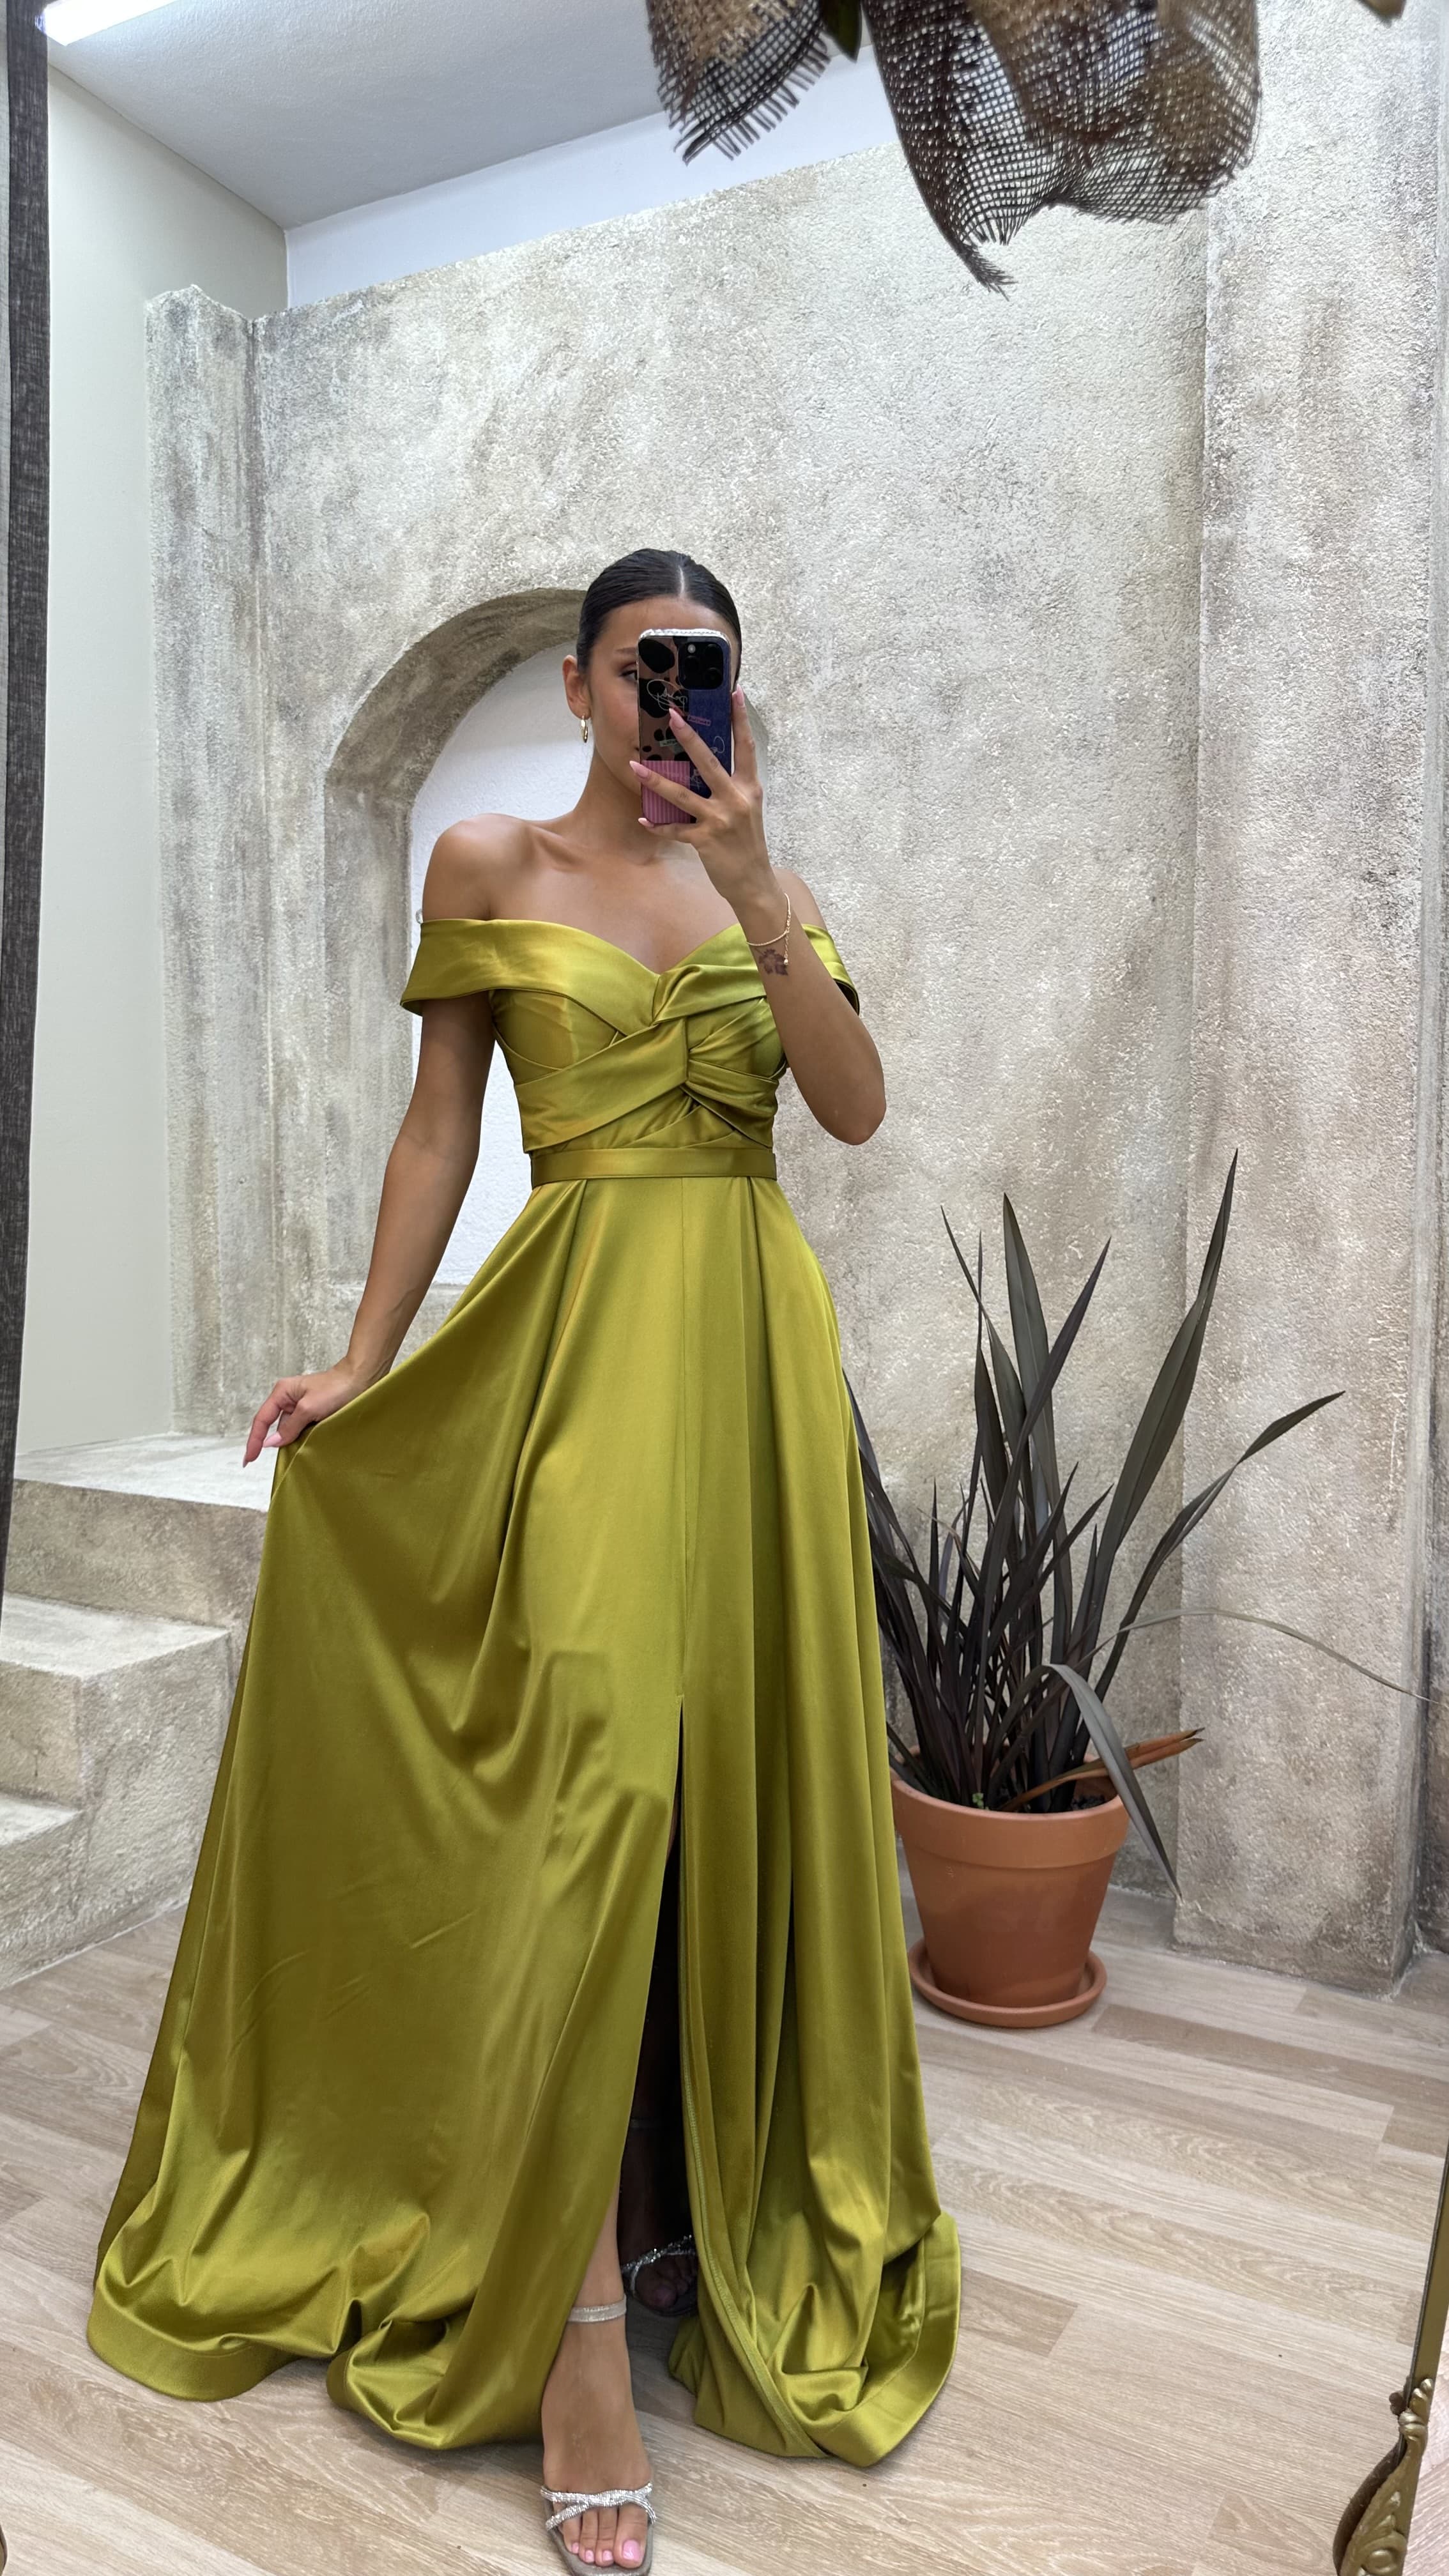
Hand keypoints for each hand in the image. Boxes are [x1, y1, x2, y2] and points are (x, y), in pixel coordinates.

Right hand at [242, 1361, 376, 1463]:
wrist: (361, 1380)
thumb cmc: (336, 1388)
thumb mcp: (309, 1409)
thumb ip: (289, 1427)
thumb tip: (270, 1442)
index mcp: (282, 1393)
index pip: (261, 1420)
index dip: (254, 1441)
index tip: (249, 1459)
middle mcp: (288, 1399)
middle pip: (274, 1426)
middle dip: (274, 1443)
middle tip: (277, 1462)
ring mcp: (300, 1406)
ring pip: (289, 1430)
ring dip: (292, 1442)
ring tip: (296, 1456)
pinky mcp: (312, 1412)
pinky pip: (301, 1429)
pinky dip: (303, 1438)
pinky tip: (306, 1447)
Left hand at [628, 689, 774, 915]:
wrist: (754, 882)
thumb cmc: (747, 844)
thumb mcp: (746, 810)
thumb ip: (730, 787)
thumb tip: (706, 766)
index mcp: (749, 788)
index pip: (745, 747)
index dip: (740, 719)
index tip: (734, 693)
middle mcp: (736, 799)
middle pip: (709, 761)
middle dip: (688, 737)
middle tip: (672, 715)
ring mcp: (720, 820)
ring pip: (683, 794)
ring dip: (656, 780)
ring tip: (635, 766)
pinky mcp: (705, 840)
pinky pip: (675, 829)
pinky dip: (657, 825)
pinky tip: (643, 818)